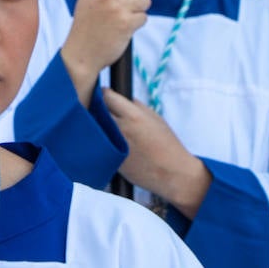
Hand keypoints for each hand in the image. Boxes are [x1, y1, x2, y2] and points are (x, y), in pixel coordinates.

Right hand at [61, 0, 149, 103]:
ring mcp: (117, 8)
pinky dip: (137, 23)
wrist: (81, 53)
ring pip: (145, 0)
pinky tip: (125, 28)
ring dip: (139, 9)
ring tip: (124, 17)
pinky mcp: (126, 23)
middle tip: (131, 1)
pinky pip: (144, 17)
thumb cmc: (87, 25)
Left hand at [104, 89, 210, 218]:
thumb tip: (122, 98)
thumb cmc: (167, 144)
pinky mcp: (111, 160)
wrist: (172, 173)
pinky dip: (102, 141)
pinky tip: (109, 141)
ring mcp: (114, 145)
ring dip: (98, 124)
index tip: (104, 94)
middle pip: (98, 111)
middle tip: (102, 109)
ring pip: (96, 128)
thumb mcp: (156, 119)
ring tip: (106, 125)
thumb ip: (137, 106)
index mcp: (133, 116)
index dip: (104, 94)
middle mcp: (120, 128)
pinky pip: (101, 144)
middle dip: (98, 108)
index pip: (107, 97)